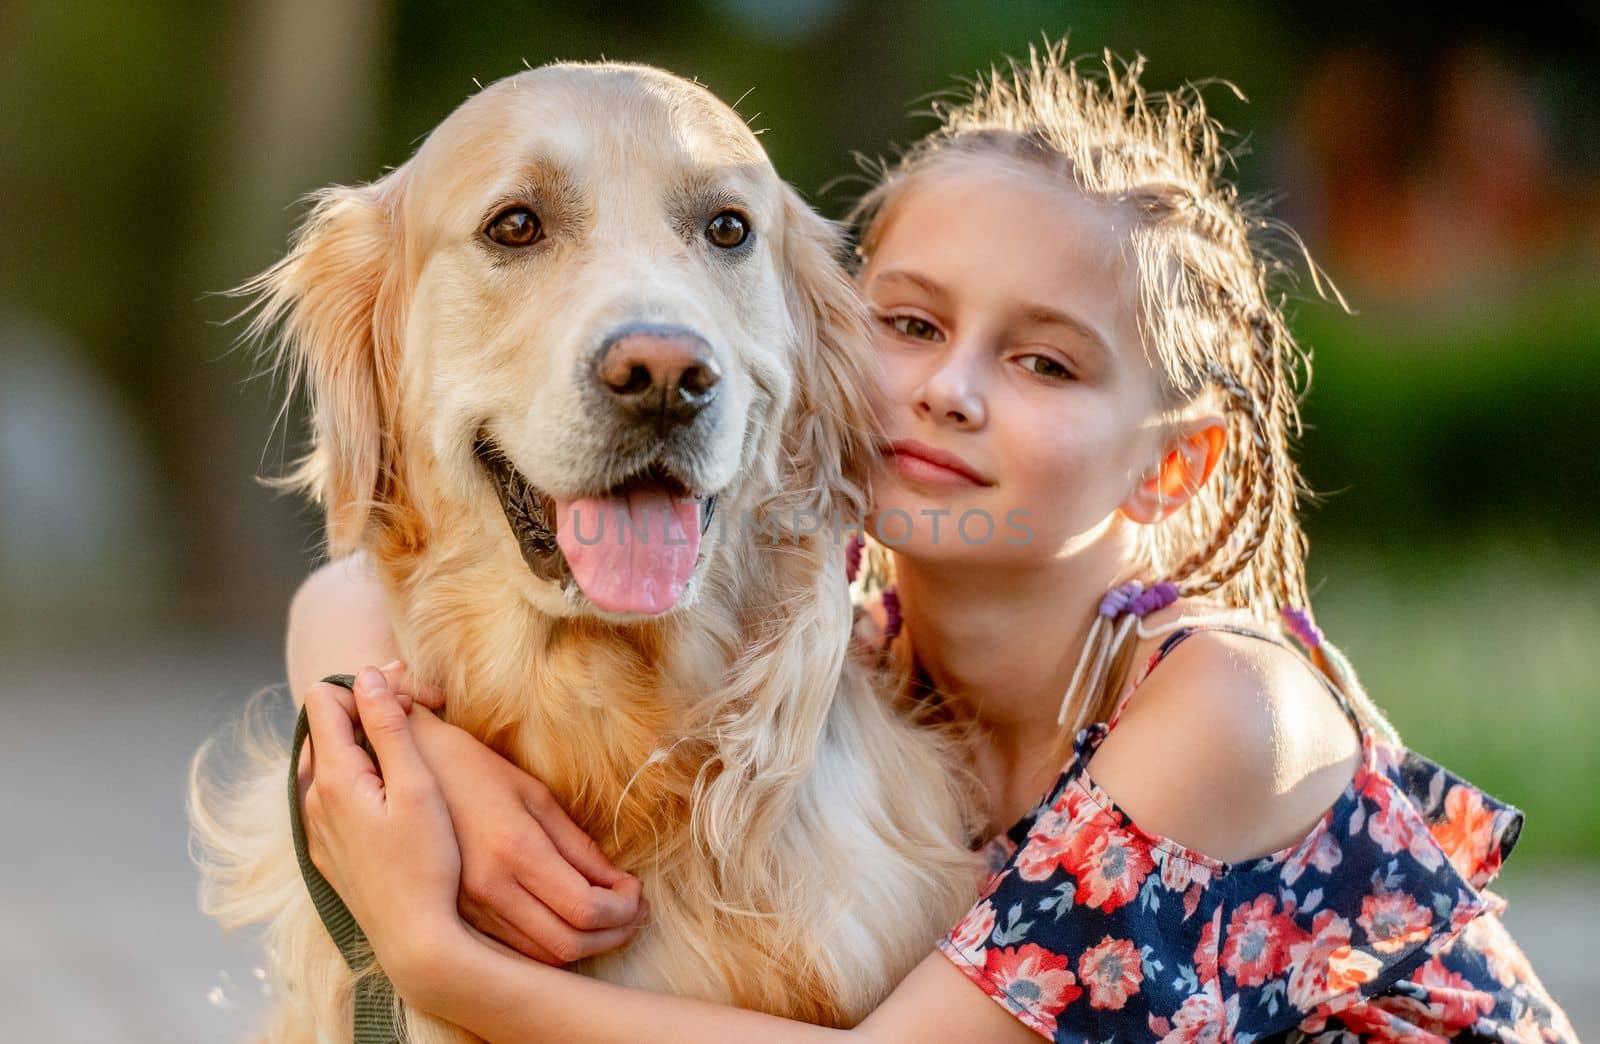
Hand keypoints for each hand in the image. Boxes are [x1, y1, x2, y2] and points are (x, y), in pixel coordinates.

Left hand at [300, 666, 467, 985]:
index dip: (368, 689)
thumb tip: (370, 676)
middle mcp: (313, 798)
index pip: (325, 698)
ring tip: (415, 762)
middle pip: (327, 727)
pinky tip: (398, 800)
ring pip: (332, 762)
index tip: (410, 705)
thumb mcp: (417, 785)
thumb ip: (390, 727)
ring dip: (368, 749)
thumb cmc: (426, 861)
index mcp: (333, 775)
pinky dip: (362, 782)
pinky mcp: (328, 851)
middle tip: (422, 723)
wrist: (415, 939)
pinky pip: (335, 796)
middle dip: (369, 714)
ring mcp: (317, 828)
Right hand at [403, 691, 649, 964]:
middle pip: (566, 944)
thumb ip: (576, 843)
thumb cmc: (473, 769)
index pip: (585, 908)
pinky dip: (549, 945)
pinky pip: (512, 949)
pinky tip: (567, 922)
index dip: (623, 910)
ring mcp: (469, 906)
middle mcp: (490, 888)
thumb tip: (616, 882)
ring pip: (539, 955)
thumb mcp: (532, 794)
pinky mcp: (456, 913)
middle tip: (633, 912)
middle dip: (612, 934)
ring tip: (609, 919)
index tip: (638, 893)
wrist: (405, 769)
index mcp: (515, 849)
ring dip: (585, 945)